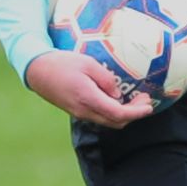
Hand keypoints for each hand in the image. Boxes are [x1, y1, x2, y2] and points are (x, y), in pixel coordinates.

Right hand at [23, 50, 155, 128]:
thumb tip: (118, 94)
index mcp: (88, 98)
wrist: (37, 71)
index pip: (118, 113)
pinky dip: (113, 112)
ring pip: (108, 121)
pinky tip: (117, 100)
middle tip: (144, 99)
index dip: (137, 113)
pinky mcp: (76, 111)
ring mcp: (79, 113)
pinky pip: (99, 117)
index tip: (149, 106)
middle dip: (134, 114)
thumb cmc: (62, 63)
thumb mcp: (88, 63)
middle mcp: (84, 111)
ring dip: (124, 114)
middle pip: (116, 122)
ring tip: (134, 99)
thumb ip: (106, 79)